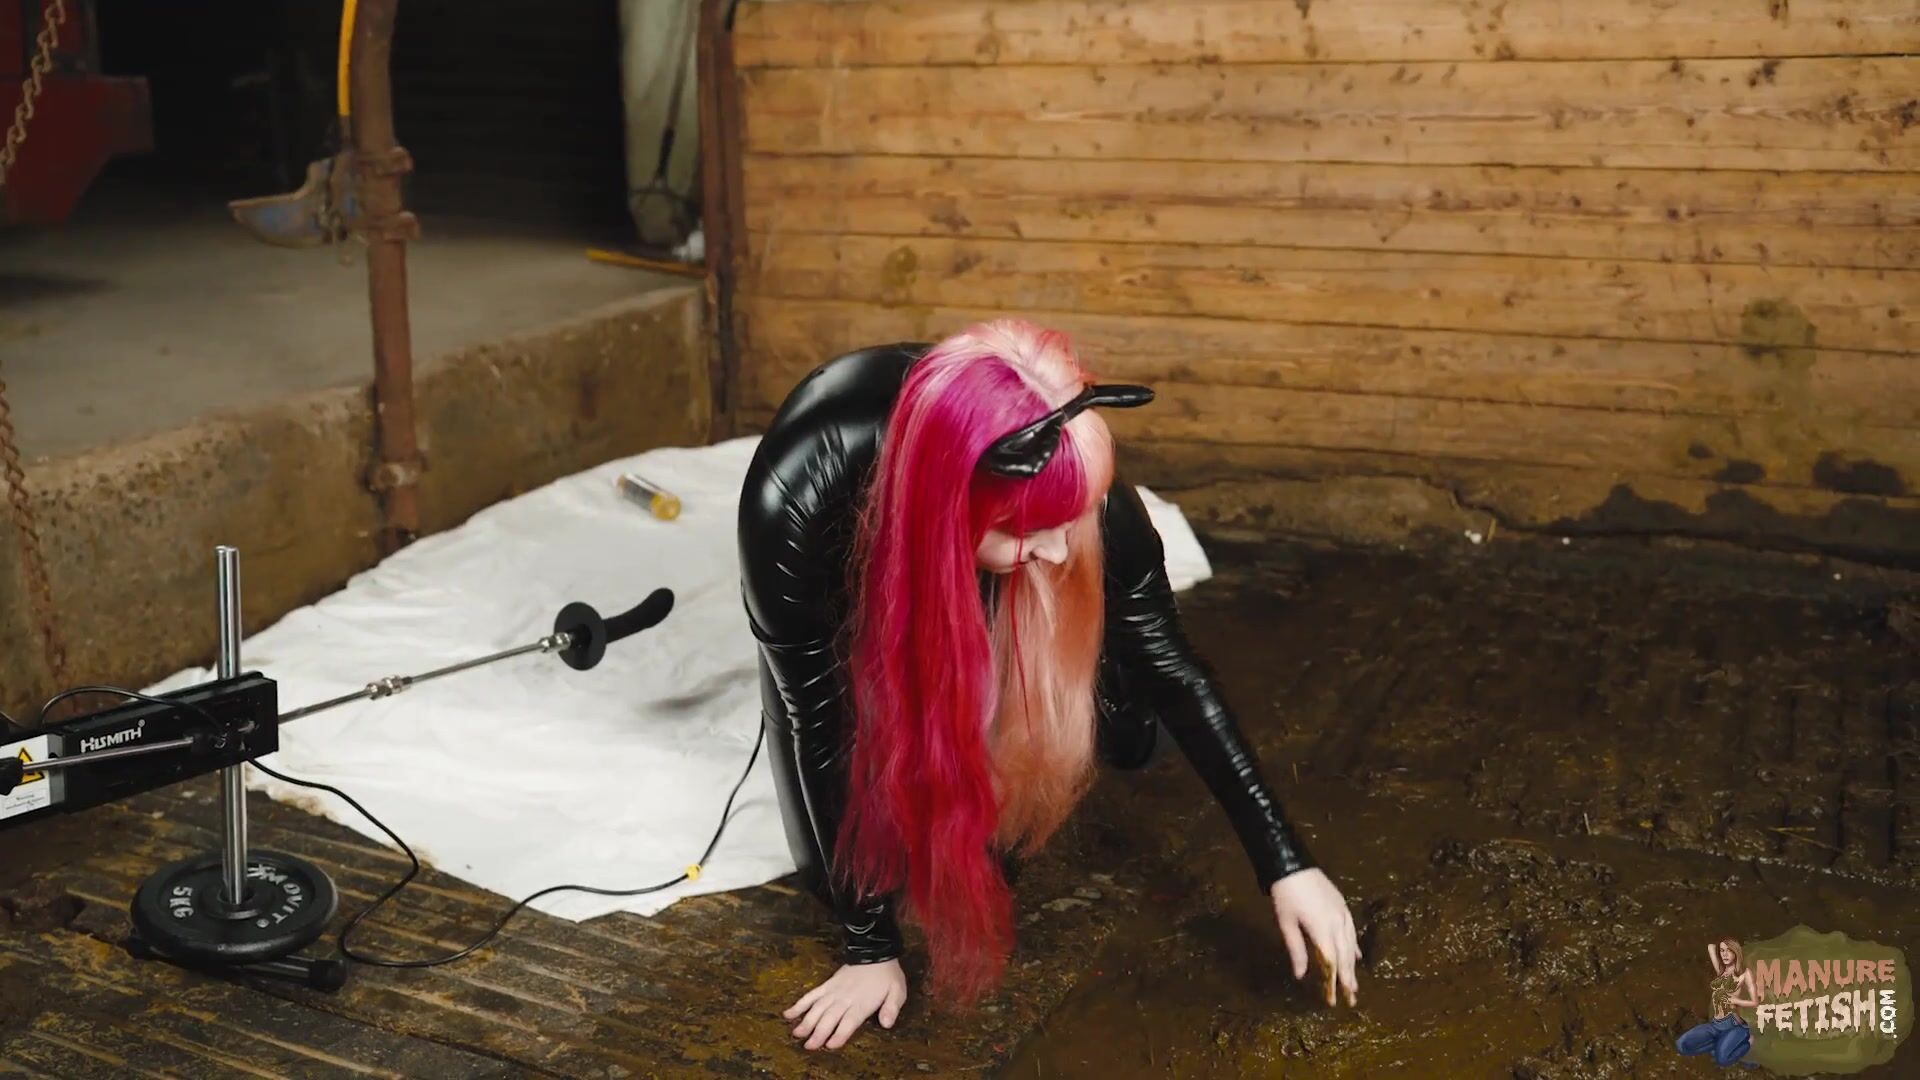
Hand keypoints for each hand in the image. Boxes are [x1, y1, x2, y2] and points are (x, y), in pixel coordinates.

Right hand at [782, 959, 908, 1049]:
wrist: (875, 951)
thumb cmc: (887, 976)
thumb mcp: (897, 991)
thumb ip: (892, 1008)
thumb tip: (887, 1024)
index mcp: (861, 1003)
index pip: (848, 1022)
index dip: (839, 1034)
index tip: (830, 1045)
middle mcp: (845, 999)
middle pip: (829, 1018)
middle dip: (818, 1032)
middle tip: (808, 1046)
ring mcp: (833, 991)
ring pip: (817, 1008)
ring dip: (806, 1021)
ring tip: (796, 1033)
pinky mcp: (827, 985)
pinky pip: (811, 995)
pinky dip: (799, 1004)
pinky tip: (788, 1014)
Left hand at [1269, 868, 1358, 1006]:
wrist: (1292, 863)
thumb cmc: (1285, 894)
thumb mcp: (1286, 923)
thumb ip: (1296, 949)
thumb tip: (1300, 975)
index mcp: (1322, 929)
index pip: (1330, 963)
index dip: (1333, 983)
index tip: (1334, 1000)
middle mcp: (1337, 923)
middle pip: (1345, 957)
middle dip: (1348, 979)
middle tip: (1351, 999)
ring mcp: (1342, 914)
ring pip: (1351, 945)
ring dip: (1353, 966)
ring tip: (1354, 984)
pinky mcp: (1342, 906)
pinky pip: (1352, 931)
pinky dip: (1354, 946)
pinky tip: (1357, 956)